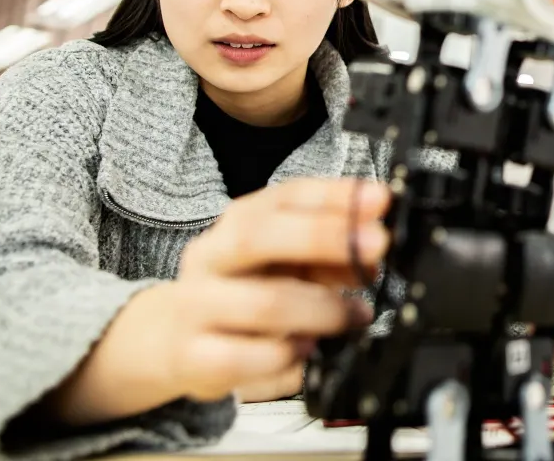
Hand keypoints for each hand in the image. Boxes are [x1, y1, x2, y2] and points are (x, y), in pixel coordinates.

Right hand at [46, 178, 389, 424]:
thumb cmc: (244, 292)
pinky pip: (244, 357)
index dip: (336, 196)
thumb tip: (373, 255)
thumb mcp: (289, 263)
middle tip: (376, 246)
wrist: (174, 338)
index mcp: (239, 222)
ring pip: (262, 301)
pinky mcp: (193, 357)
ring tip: (355, 316)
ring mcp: (197, 306)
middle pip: (260, 236)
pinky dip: (285, 356)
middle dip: (325, 237)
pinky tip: (307, 352)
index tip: (380, 200)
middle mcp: (213, 256)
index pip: (286, 195)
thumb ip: (330, 255)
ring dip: (322, 310)